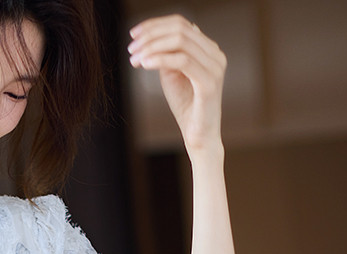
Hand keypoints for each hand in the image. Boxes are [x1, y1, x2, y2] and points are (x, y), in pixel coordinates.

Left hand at [128, 15, 226, 155]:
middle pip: (180, 29)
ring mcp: (215, 67)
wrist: (198, 137)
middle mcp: (215, 54)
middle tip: (131, 48)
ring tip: (134, 58)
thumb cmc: (186, 108)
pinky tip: (144, 64)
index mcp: (208, 50)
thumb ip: (167, 55)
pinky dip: (160, 59)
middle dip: (151, 35)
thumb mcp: (172, 75)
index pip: (181, 24)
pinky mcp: (209, 82)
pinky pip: (182, 61)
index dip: (155, 25)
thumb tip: (154, 38)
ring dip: (152, 47)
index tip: (133, 34)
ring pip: (180, 41)